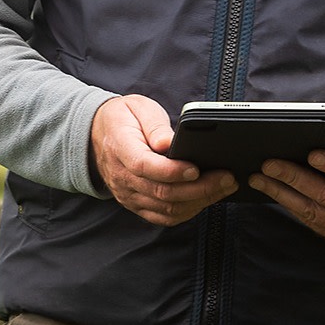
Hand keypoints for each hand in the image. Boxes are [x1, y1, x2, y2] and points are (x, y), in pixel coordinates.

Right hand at [90, 94, 236, 226]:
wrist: (97, 135)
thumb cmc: (123, 118)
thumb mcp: (137, 107)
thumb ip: (153, 124)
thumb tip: (168, 143)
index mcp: (120, 148)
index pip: (145, 166)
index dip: (172, 171)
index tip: (197, 168)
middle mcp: (122, 177)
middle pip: (162, 192)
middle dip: (199, 188)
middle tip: (226, 177)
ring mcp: (128, 195)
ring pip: (167, 209)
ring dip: (199, 201)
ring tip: (224, 187)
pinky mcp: (136, 205)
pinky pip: (164, 217)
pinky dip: (188, 211)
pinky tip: (206, 199)